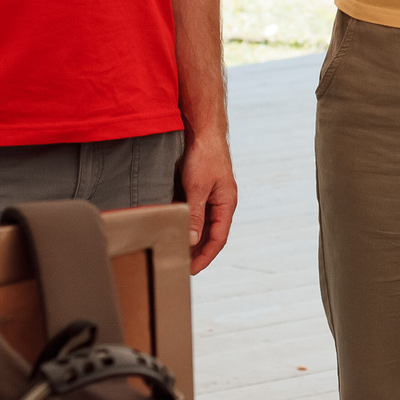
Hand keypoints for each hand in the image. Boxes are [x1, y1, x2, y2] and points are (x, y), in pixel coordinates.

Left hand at [178, 130, 237, 271]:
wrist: (202, 129)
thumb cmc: (205, 155)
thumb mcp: (197, 188)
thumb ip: (195, 215)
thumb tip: (193, 240)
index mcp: (226, 203)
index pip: (218, 238)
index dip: (206, 256)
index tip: (192, 270)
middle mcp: (220, 202)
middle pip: (211, 233)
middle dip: (198, 251)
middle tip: (182, 265)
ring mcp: (210, 195)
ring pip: (201, 223)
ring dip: (192, 237)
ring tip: (177, 250)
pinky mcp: (199, 188)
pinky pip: (193, 210)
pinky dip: (185, 221)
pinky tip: (173, 228)